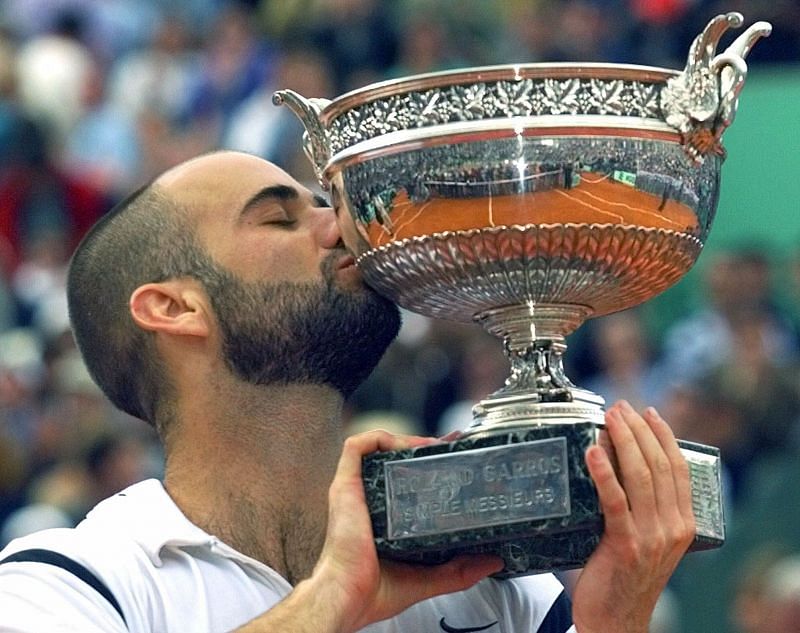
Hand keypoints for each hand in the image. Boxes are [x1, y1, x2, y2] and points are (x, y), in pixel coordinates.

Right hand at [236, 430, 502, 632]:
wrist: (347, 597)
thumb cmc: (373, 592)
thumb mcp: (427, 577)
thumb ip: (460, 570)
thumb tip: (493, 561)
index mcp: (381, 517)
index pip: (403, 480)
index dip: (427, 464)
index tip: (453, 456)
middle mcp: (367, 499)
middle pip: (392, 459)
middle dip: (421, 447)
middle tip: (450, 445)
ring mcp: (354, 490)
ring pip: (376, 448)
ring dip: (404, 439)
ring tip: (431, 445)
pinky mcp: (344, 484)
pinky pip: (356, 447)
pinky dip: (381, 439)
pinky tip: (405, 445)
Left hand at [571, 401, 694, 632]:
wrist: (616, 620)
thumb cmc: (624, 576)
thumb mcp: (647, 539)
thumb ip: (643, 508)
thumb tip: (619, 462)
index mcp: (684, 524)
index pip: (679, 469)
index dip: (664, 436)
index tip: (649, 412)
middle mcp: (673, 528)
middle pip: (660, 465)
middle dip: (639, 430)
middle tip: (620, 407)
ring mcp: (651, 537)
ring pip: (641, 476)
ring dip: (623, 441)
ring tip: (609, 418)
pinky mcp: (625, 546)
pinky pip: (615, 501)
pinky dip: (604, 472)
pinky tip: (593, 451)